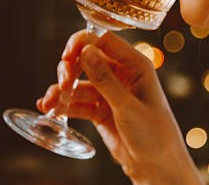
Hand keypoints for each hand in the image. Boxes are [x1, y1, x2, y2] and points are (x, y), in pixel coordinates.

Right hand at [37, 30, 201, 184]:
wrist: (158, 167)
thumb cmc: (155, 135)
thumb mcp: (127, 106)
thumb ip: (105, 79)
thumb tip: (86, 51)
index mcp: (136, 65)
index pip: (104, 41)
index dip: (82, 44)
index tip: (66, 56)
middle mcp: (122, 74)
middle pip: (87, 59)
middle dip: (70, 69)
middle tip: (63, 84)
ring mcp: (110, 92)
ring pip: (79, 82)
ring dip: (63, 90)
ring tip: (50, 102)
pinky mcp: (100, 110)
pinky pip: (78, 101)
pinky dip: (64, 105)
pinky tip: (50, 109)